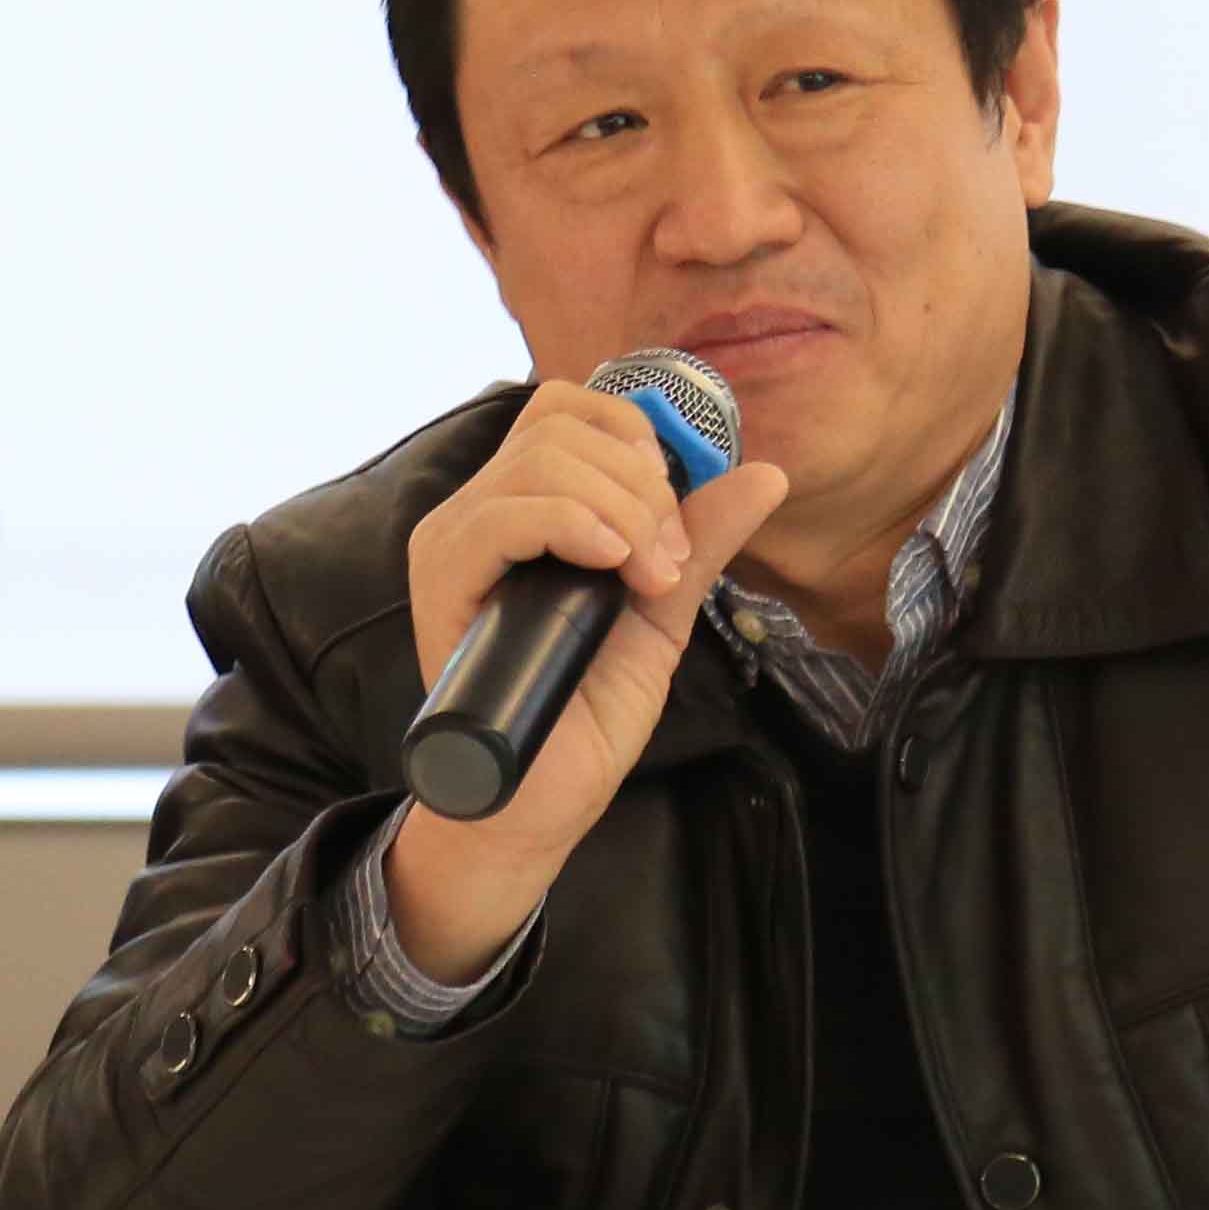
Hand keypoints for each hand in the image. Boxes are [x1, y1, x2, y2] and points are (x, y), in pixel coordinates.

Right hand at [378, 377, 794, 982]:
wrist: (543, 802)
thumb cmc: (586, 712)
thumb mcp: (661, 613)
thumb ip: (699, 540)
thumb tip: (766, 473)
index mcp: (525, 505)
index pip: (569, 406)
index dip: (638, 438)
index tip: (676, 521)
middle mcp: (479, 511)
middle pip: (561, 422)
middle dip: (641, 480)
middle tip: (666, 563)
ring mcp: (455, 542)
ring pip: (541, 457)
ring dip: (621, 507)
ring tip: (645, 580)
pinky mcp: (442, 582)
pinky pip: (505, 512)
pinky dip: (574, 522)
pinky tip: (612, 565)